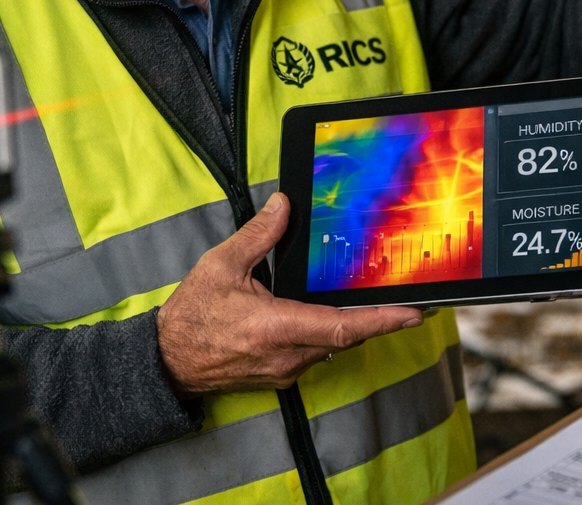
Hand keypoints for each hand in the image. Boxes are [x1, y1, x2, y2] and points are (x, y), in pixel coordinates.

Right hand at [156, 193, 422, 396]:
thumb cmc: (191, 317)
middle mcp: (287, 355)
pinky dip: (329, 333)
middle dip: (379, 319)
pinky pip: (316, 353)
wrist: (167, 362)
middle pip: (348, 337)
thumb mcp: (221, 264)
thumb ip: (259, 234)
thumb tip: (283, 205)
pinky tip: (332, 314)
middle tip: (410, 301)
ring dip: (352, 325)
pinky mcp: (281, 376)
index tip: (414, 312)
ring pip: (333, 346)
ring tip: (375, 302)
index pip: (344, 327)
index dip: (383, 320)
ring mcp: (285, 370)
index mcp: (275, 327)